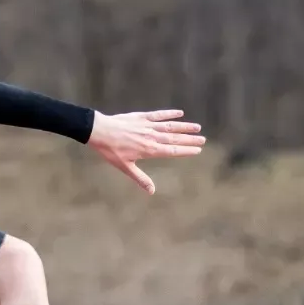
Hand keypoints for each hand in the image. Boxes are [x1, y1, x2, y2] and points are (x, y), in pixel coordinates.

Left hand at [85, 109, 205, 194]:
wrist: (100, 131)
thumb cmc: (111, 151)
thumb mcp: (125, 167)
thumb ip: (140, 178)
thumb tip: (152, 192)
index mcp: (149, 150)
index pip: (173, 150)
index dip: (186, 150)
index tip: (198, 150)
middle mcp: (152, 137)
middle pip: (175, 138)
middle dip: (190, 139)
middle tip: (203, 140)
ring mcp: (148, 126)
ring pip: (170, 126)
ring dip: (184, 127)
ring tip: (197, 127)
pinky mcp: (142, 117)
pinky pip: (159, 114)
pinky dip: (170, 113)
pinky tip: (180, 113)